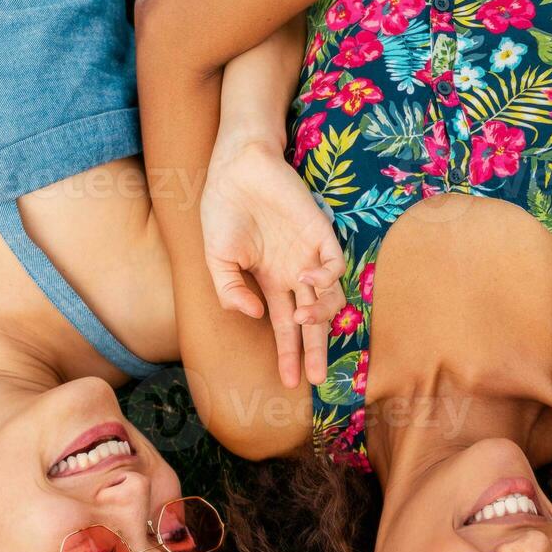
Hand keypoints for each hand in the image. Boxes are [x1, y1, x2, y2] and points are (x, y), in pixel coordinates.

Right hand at [201, 137, 345, 387]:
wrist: (236, 169)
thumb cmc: (224, 211)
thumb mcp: (217, 260)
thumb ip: (229, 291)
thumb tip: (253, 316)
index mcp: (271, 282)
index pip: (286, 326)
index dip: (288, 353)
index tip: (288, 382)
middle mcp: (294, 274)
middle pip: (312, 321)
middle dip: (314, 350)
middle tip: (315, 378)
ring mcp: (309, 255)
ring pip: (328, 297)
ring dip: (320, 315)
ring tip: (304, 321)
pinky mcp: (321, 234)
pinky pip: (334, 265)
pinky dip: (324, 278)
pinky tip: (303, 279)